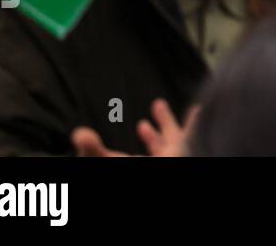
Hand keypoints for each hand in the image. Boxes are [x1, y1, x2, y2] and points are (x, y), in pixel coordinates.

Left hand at [71, 99, 195, 157]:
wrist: (172, 165)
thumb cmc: (138, 169)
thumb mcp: (109, 160)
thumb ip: (93, 149)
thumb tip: (78, 133)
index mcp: (135, 165)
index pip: (124, 157)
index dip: (121, 147)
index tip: (122, 134)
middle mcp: (155, 162)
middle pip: (152, 149)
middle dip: (150, 135)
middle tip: (142, 123)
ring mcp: (173, 155)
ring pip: (170, 139)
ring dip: (165, 122)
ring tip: (158, 105)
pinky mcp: (187, 147)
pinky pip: (191, 133)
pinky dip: (194, 121)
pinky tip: (197, 109)